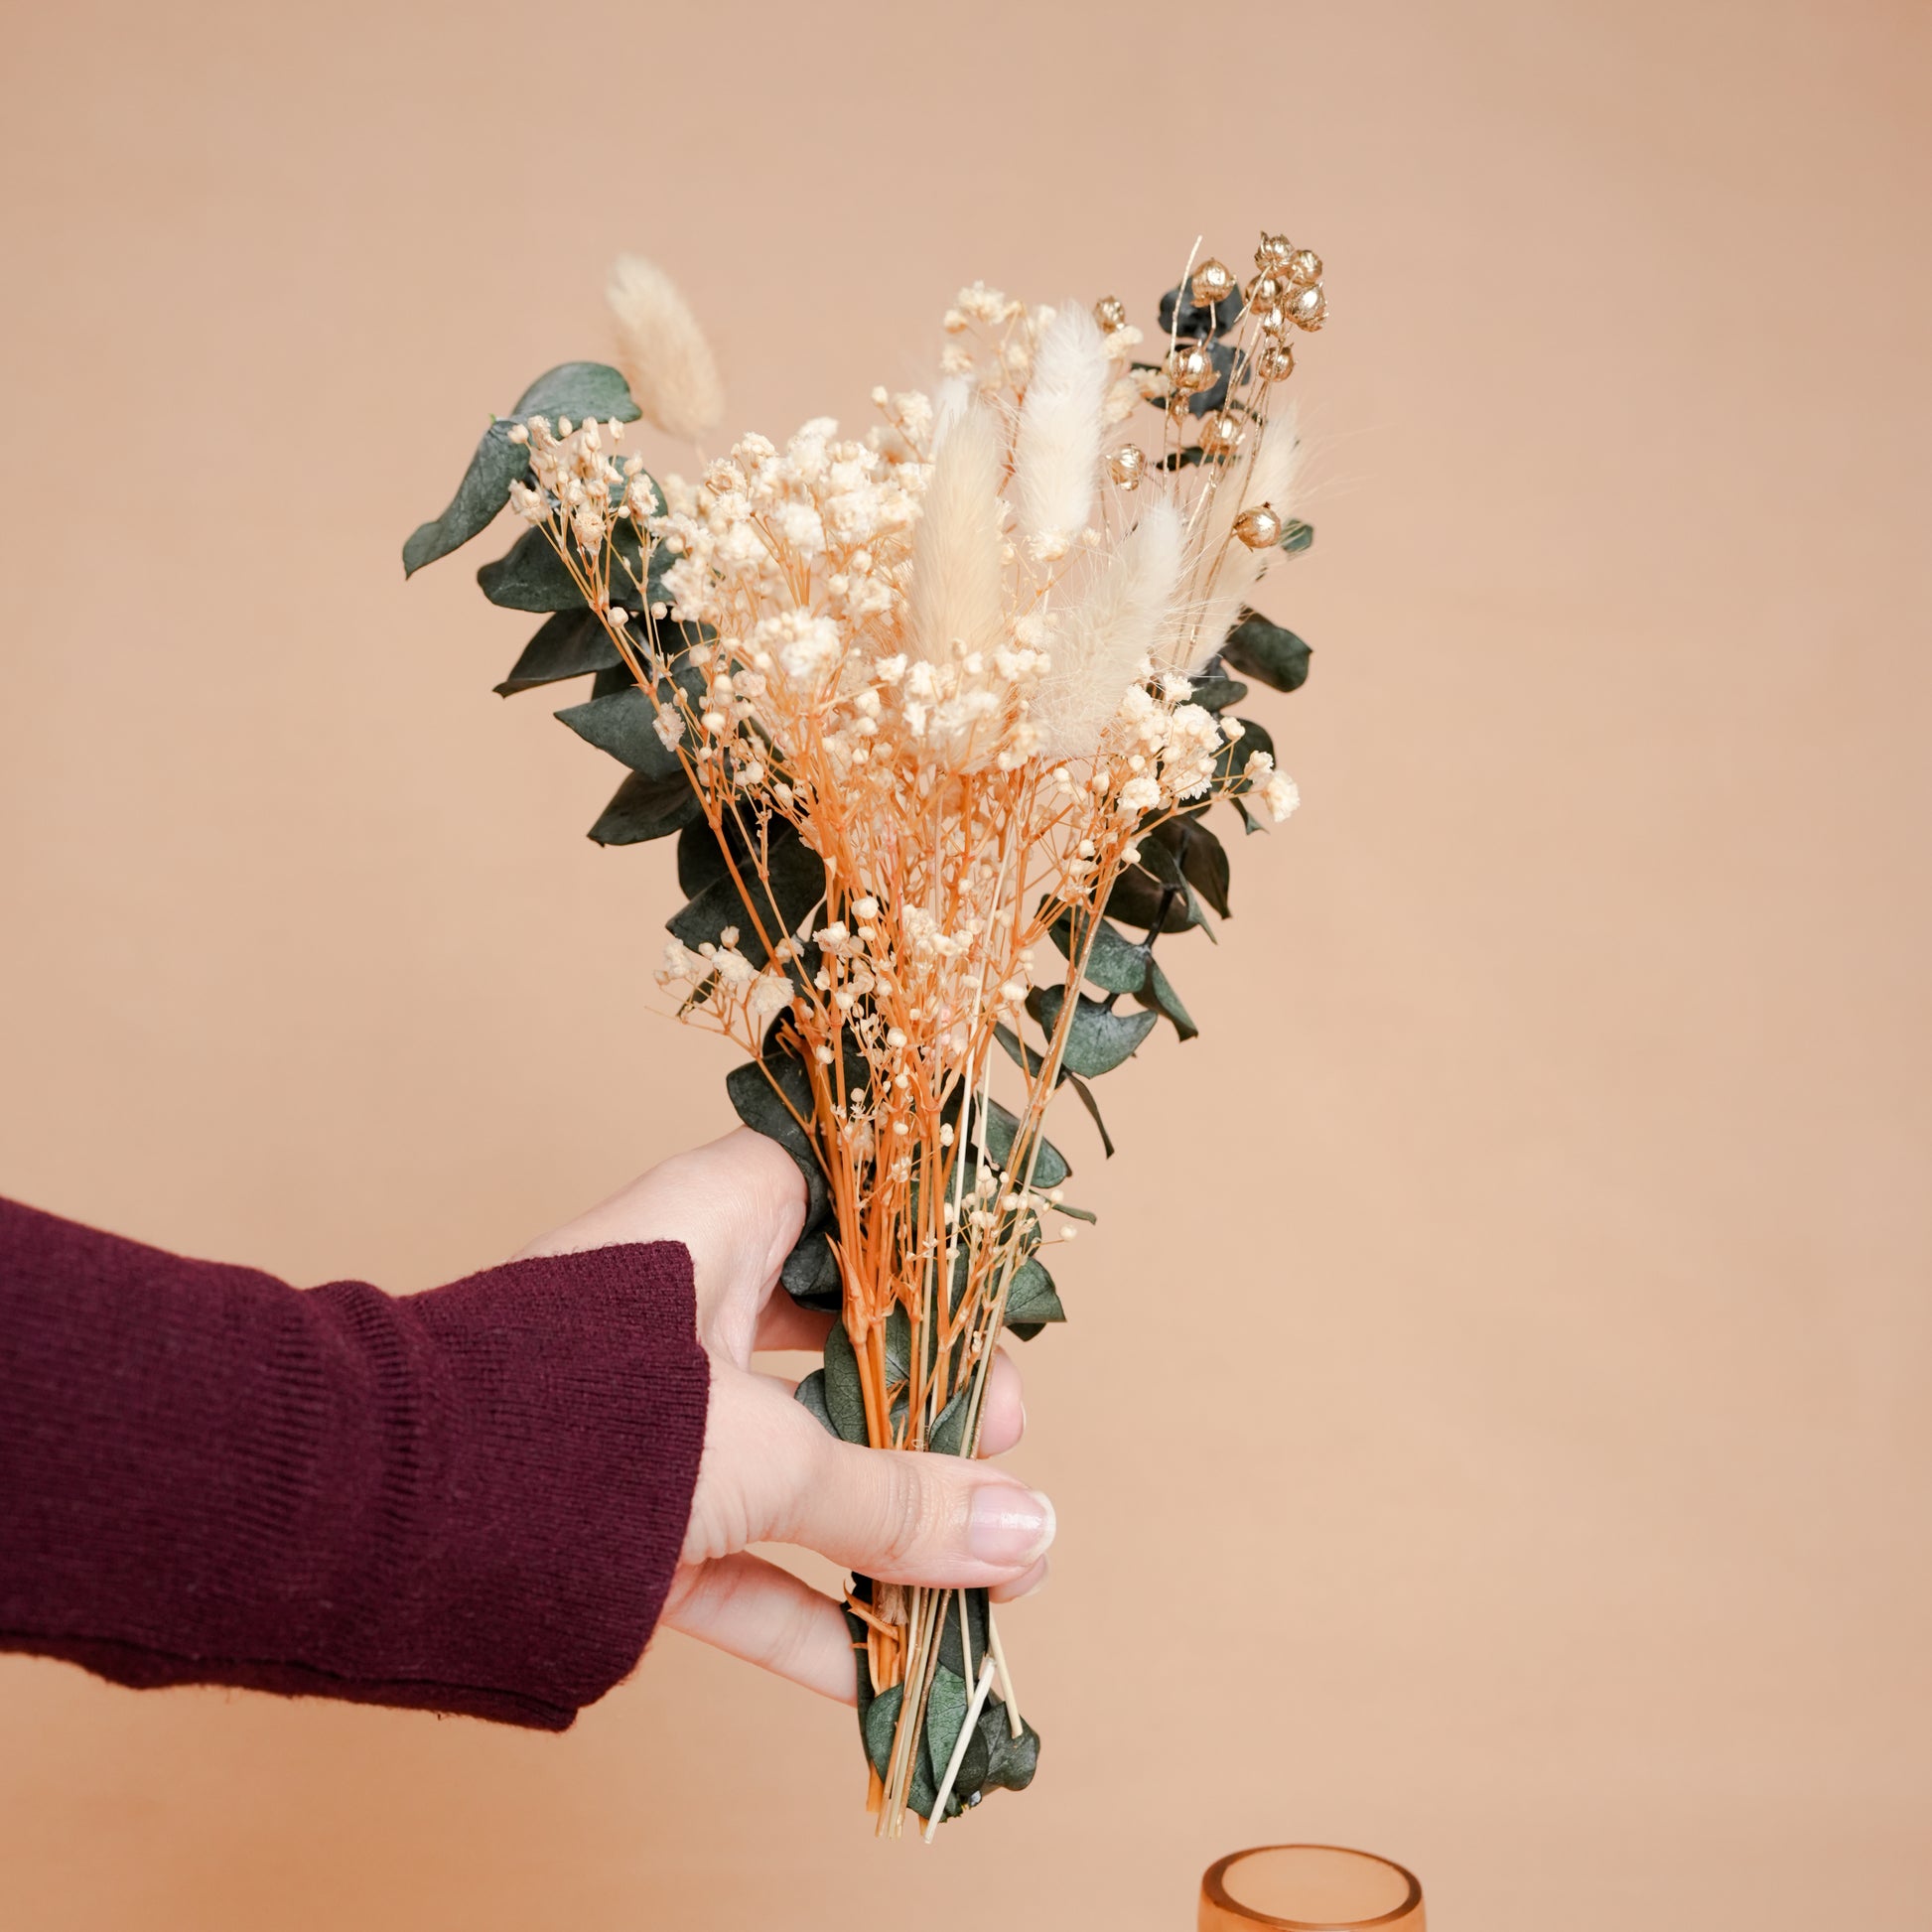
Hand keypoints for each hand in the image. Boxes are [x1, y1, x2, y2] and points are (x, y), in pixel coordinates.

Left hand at [518, 1130, 1053, 1700]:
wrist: (387, 1523)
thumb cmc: (586, 1419)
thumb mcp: (769, 1455)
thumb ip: (898, 1499)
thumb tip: (1031, 1532)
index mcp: (723, 1221)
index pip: (850, 1207)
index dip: (931, 1257)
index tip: (995, 1320)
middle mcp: (698, 1306)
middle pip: (844, 1347)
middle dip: (934, 1415)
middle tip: (1006, 1453)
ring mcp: (667, 1420)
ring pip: (802, 1464)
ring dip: (893, 1532)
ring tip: (994, 1582)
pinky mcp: (637, 1522)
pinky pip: (746, 1562)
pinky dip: (811, 1615)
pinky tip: (887, 1674)